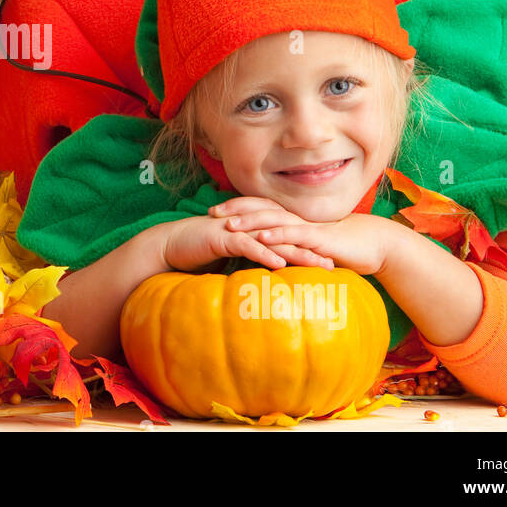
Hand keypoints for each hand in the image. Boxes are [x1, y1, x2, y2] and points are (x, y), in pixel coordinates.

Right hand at [156, 211, 335, 273]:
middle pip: (287, 237)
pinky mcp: (224, 237)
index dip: (309, 248)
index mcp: (254, 229)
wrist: (171, 244)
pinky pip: (248, 246)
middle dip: (312, 249)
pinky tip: (280, 265)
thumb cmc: (200, 252)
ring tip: (318, 265)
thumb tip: (269, 280)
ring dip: (297, 253)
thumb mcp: (231, 258)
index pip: (287, 238)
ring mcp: (238, 229)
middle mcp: (250, 225)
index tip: (331, 262)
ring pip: (273, 240)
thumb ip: (251, 263)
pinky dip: (264, 254)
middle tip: (335, 264)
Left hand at [209, 197, 391, 275]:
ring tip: (228, 225)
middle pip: (260, 207)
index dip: (236, 208)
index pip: (259, 208)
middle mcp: (297, 218)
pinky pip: (296, 234)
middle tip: (210, 213)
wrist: (374, 246)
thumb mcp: (308, 249)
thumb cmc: (341, 249)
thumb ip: (289, 250)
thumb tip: (267, 259)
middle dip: (234, 209)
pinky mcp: (319, 238)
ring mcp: (307, 226)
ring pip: (274, 219)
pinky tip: (262, 237)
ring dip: (250, 221)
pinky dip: (278, 235)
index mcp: (292, 219)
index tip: (213, 212)